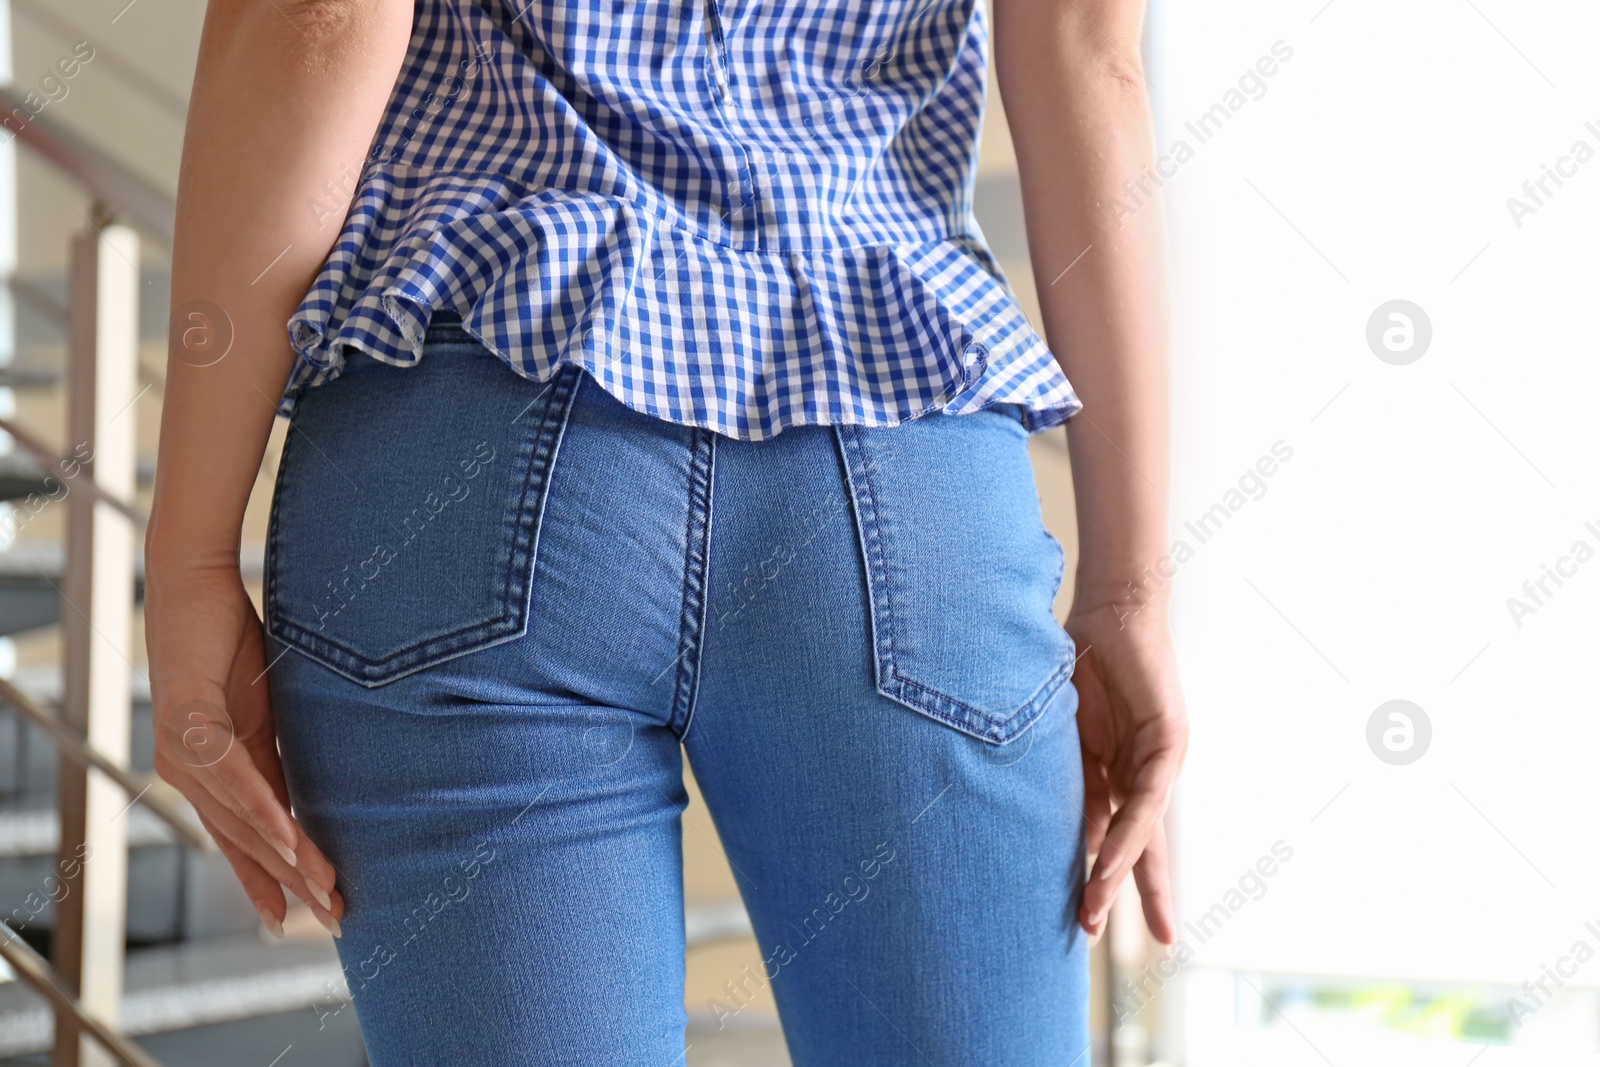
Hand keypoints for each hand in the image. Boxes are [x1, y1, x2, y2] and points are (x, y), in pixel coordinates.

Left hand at [145, 559, 343, 938]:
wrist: (193, 586)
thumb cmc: (229, 640)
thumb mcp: (264, 708)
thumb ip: (277, 753)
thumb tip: (313, 791)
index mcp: (208, 770)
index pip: (245, 837)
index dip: (274, 878)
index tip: (308, 912)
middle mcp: (187, 771)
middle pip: (246, 839)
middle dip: (291, 880)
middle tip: (333, 913)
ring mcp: (183, 750)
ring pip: (241, 817)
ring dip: (284, 855)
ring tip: (321, 884)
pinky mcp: (188, 721)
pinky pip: (232, 775)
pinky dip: (262, 807)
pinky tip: (288, 833)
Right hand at [1065, 599, 1187, 944]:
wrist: (1108, 607)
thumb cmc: (1077, 658)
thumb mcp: (1061, 733)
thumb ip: (1064, 777)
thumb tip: (1060, 829)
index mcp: (1113, 770)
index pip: (1112, 833)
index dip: (1105, 874)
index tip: (1089, 918)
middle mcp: (1139, 771)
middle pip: (1139, 846)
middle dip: (1129, 894)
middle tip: (1123, 941)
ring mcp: (1158, 759)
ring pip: (1140, 833)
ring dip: (1116, 876)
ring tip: (1091, 914)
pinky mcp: (1168, 742)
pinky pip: (1145, 800)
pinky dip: (1128, 834)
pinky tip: (1113, 863)